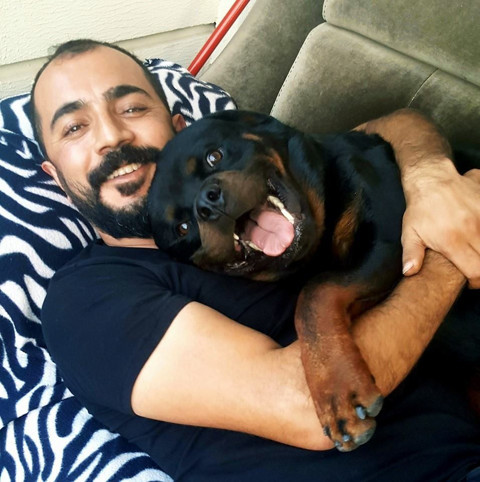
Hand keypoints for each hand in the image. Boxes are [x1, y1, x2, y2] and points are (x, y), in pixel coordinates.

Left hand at [401, 161, 479, 287]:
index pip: (477, 271)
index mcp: (452, 242)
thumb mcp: (410, 233)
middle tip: (474, 268)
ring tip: (473, 249)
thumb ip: (412, 254)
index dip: (477, 282)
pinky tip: (476, 230)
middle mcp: (472, 231)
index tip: (471, 281)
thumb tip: (409, 272)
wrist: (432, 179)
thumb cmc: (420, 209)